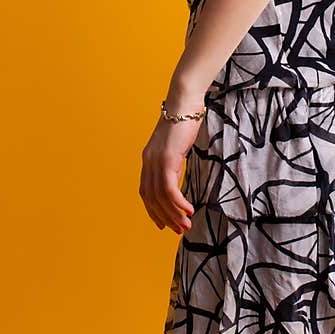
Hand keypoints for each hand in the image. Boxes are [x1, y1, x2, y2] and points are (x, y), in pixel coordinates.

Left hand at [139, 107, 202, 234]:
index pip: (145, 192)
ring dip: (174, 214)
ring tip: (186, 225)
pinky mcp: (168, 159)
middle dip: (165, 217)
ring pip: (161, 197)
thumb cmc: (184, 121)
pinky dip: (178, 203)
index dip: (153, 210)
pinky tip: (189, 210)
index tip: (163, 224)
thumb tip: (177, 171)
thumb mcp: (175, 145)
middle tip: (179, 230)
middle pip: (152, 199)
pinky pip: (170, 188)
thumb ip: (173, 159)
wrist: (185, 103)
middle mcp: (148, 162)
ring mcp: (156, 161)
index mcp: (148, 159)